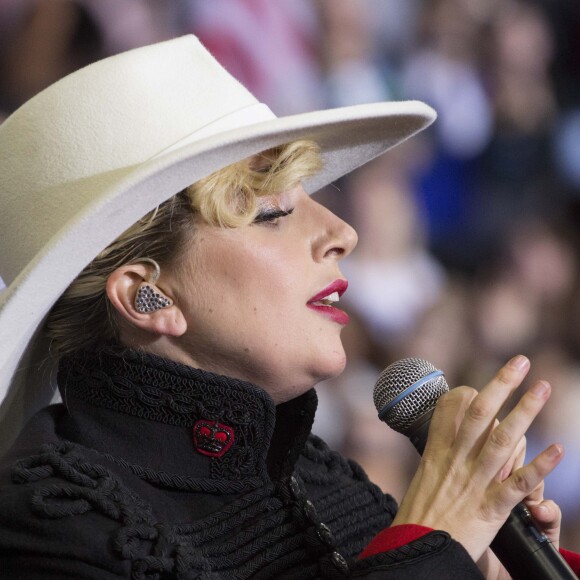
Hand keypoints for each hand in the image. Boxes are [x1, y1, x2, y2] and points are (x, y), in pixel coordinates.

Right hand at [392, 355, 563, 561]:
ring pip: (502, 440)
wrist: (415, 551)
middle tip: (522, 361)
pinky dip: (538, 466)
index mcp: (436, 451)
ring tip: (543, 388)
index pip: (449, 410)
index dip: (465, 393)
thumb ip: (441, 455)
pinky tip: (558, 449)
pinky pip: (517, 484)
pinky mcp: (490, 509)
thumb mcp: (423, 477)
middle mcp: (456, 460)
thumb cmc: (418, 516)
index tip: (478, 386)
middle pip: (480, 414)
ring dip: (525, 412)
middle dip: (502, 384)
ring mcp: (474, 482)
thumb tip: (453, 439)